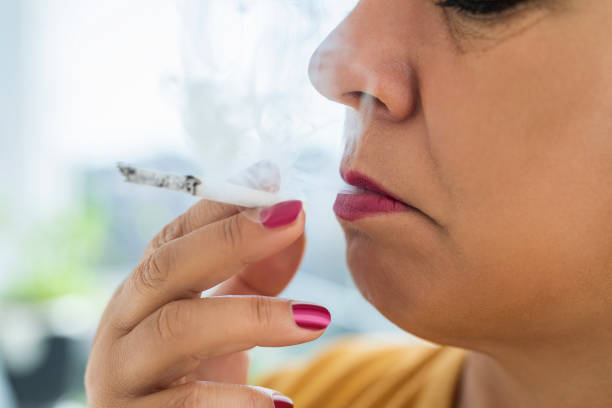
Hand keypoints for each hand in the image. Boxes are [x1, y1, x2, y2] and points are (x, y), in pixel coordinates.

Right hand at [85, 199, 329, 406]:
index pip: (175, 235)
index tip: (274, 183)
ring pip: (175, 330)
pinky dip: (233, 400)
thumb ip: (257, 273)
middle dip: (231, 239)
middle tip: (293, 219)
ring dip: (249, 316)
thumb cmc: (194, 374)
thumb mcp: (226, 321)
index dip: (222, 206)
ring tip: (314, 318)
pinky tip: (279, 404)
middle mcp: (122, 325)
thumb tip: (296, 221)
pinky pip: (181, 406)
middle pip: (165, 267)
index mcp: (144, 292)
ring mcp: (121, 375)